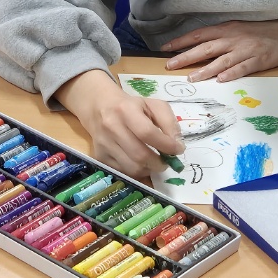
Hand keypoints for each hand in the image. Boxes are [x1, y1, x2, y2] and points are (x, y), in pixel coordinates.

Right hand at [56, 70, 183, 181]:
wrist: (100, 107)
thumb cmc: (131, 106)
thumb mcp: (153, 105)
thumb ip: (169, 122)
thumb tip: (177, 145)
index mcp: (126, 110)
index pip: (147, 133)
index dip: (166, 145)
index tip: (178, 150)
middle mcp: (111, 127)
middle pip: (140, 155)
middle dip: (159, 163)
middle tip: (166, 162)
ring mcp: (103, 144)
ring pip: (131, 168)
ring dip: (148, 169)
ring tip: (153, 162)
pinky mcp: (99, 156)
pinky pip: (122, 172)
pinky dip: (135, 172)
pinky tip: (140, 164)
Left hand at [161, 10, 277, 81]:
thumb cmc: (263, 31)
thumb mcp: (240, 29)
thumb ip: (221, 38)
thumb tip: (199, 50)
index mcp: (227, 29)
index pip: (199, 35)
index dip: (181, 42)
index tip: (165, 49)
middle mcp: (234, 38)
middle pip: (205, 48)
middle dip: (186, 57)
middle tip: (169, 66)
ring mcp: (247, 49)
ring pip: (221, 60)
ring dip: (205, 69)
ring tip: (191, 78)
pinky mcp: (260, 60)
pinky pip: (243, 67)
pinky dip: (231, 73)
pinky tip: (221, 79)